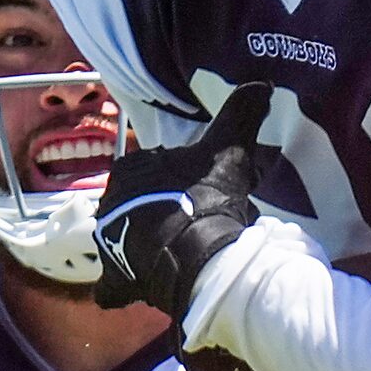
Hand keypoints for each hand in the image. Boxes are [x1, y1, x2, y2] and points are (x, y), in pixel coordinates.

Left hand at [92, 84, 270, 317]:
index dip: (180, 181)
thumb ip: (241, 115)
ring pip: (128, 243)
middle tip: (198, 225)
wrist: (195, 251)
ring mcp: (107, 243)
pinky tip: (145, 288)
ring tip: (184, 256)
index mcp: (130, 168)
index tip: (204, 192)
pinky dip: (125, 287)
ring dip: (149, 248)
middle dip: (163, 215)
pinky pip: (113, 286)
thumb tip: (263, 83)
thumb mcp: (229, 149)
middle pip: (140, 207)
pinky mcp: (113, 279)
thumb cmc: (205, 196)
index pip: (153, 170)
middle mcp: (109, 202)